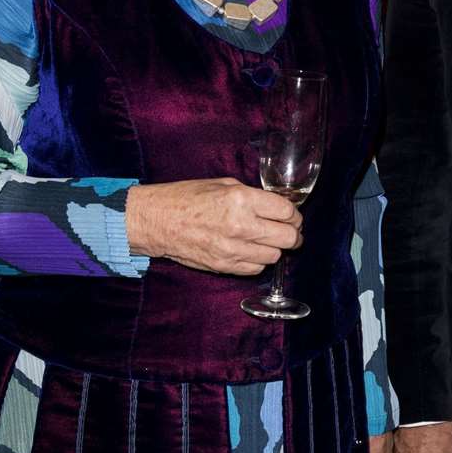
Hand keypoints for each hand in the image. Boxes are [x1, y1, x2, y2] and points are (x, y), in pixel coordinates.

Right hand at [125, 178, 301, 274]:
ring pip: (275, 256)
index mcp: (242, 200)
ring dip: (274, 248)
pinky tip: (250, 250)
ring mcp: (233, 249)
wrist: (157, 220)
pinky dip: (258, 260)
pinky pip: (256, 268)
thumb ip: (252, 195)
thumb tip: (274, 206)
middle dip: (293, 234)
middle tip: (290, 231)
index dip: (294, 215)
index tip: (292, 216)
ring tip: (266, 240)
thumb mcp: (222, 184)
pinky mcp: (225, 265)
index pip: (287, 212)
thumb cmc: (186, 198)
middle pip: (288, 237)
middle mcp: (241, 226)